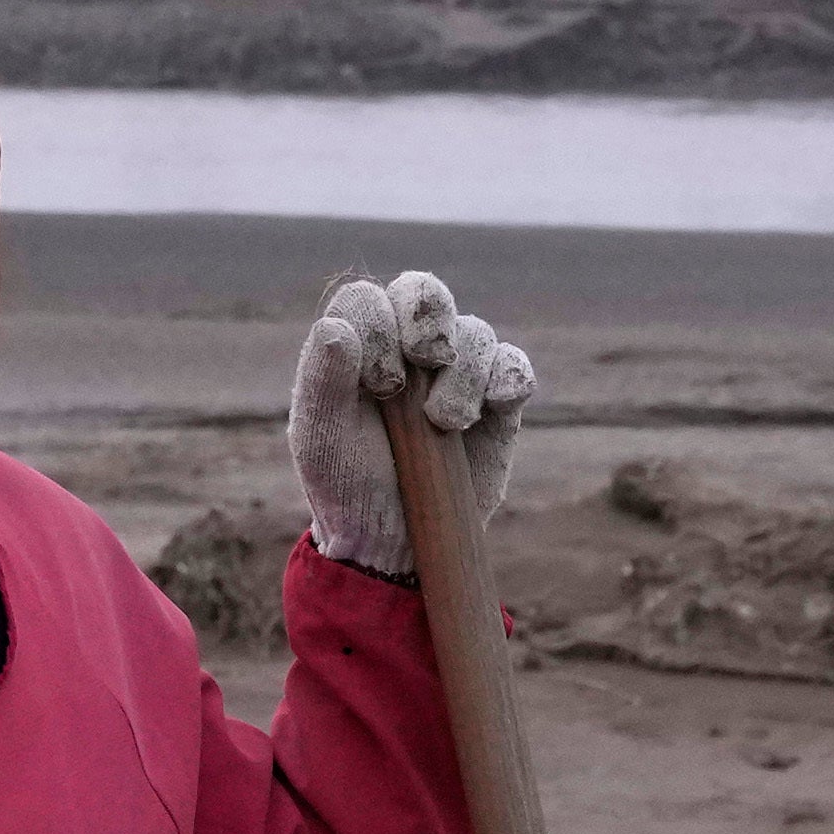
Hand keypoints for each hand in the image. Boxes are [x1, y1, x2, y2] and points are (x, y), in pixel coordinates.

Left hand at [288, 268, 538, 578]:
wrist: (391, 539)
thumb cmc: (345, 482)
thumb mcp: (319, 436)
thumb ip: (322, 378)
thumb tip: (337, 328)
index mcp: (358, 344)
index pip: (371, 299)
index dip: (382, 329)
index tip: (379, 386)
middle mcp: (407, 348)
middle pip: (426, 293)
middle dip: (430, 320)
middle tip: (427, 359)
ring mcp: (456, 373)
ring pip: (475, 334)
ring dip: (465, 374)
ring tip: (446, 425)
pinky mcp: (497, 403)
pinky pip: (515, 367)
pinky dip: (509, 378)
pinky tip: (493, 405)